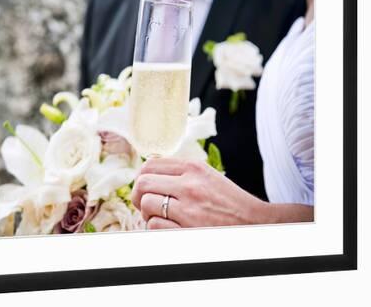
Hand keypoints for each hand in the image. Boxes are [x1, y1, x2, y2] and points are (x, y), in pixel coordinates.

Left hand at [131, 157, 267, 228]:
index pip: (150, 164)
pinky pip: (155, 225)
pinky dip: (156, 228)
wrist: (256, 224)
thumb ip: (180, 172)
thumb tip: (148, 172)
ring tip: (159, 216)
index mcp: (194, 168)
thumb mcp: (207, 176)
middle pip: (143, 182)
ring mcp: (189, 209)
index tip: (145, 186)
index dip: (142, 176)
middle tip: (144, 203)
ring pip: (146, 204)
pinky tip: (168, 227)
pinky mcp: (187, 230)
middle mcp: (190, 185)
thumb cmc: (229, 201)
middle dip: (138, 194)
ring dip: (148, 213)